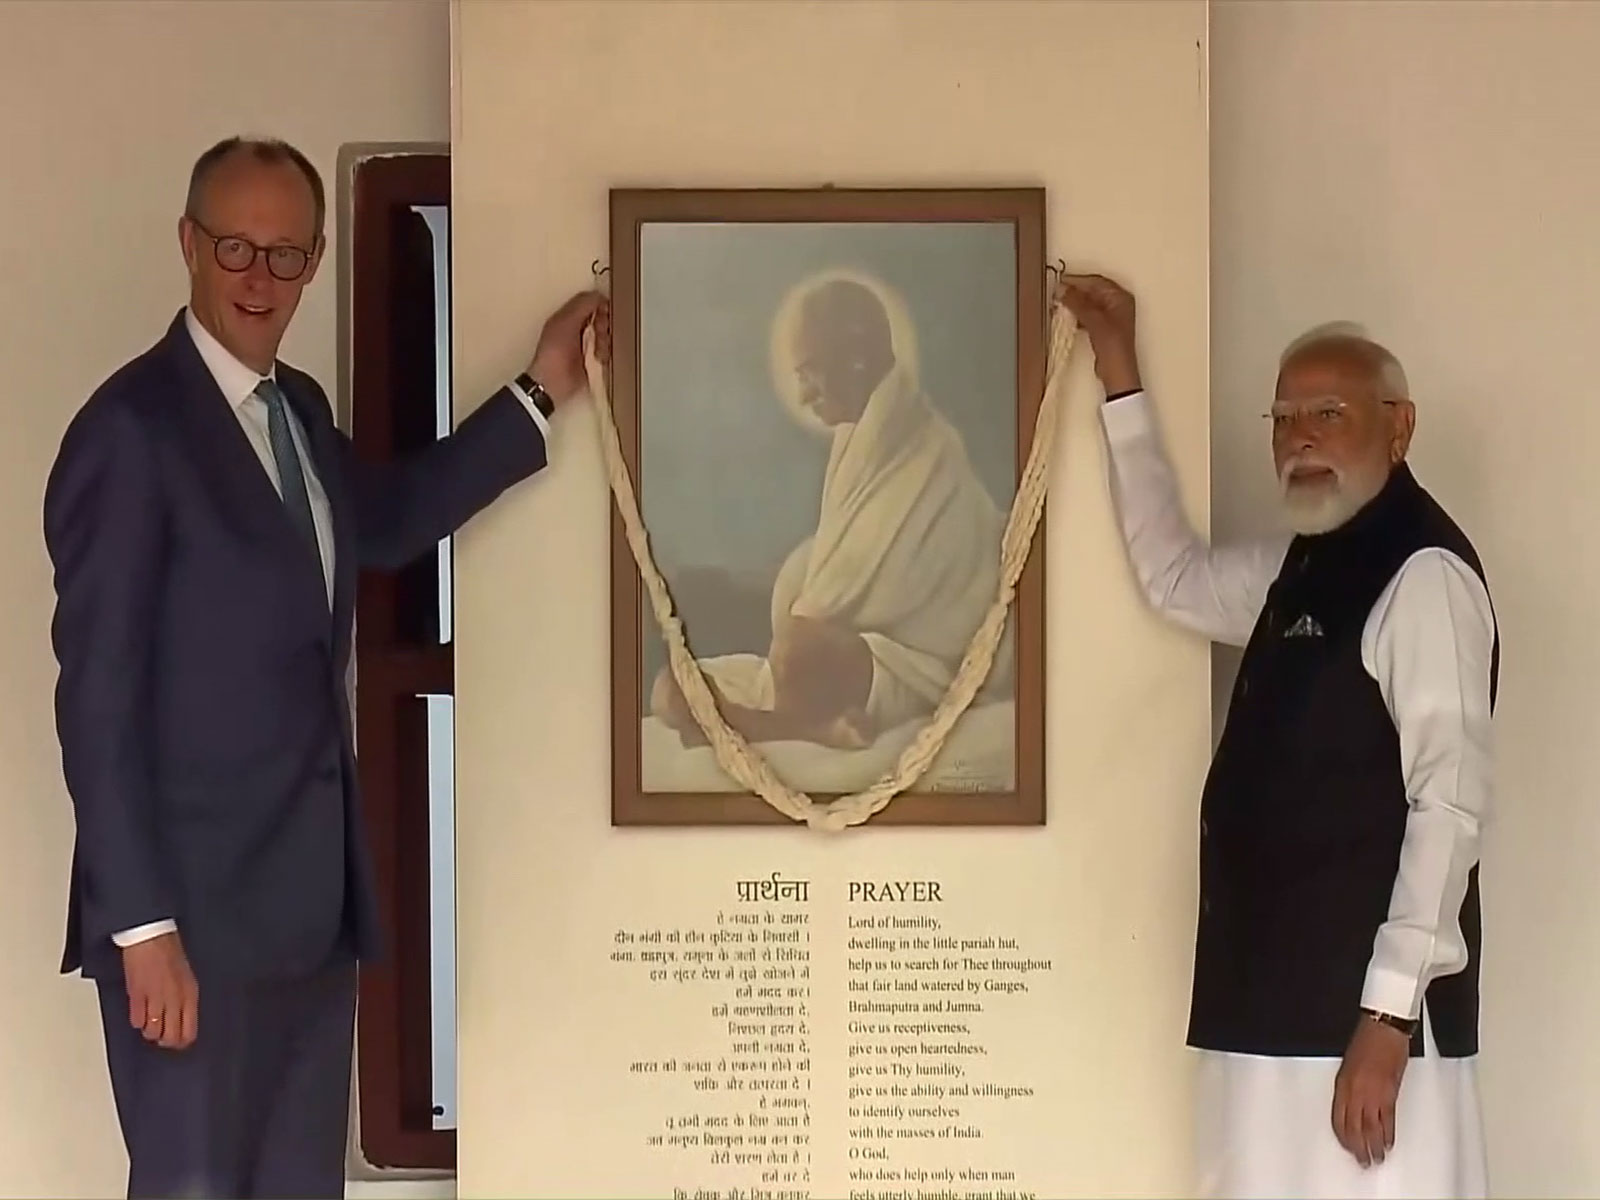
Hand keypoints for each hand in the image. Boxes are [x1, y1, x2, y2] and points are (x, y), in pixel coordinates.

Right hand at [121, 931, 198, 1050]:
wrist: (151, 937)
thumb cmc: (170, 953)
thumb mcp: (187, 977)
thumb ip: (185, 1000)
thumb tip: (181, 1020)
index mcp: (190, 994)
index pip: (189, 1030)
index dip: (182, 1041)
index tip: (178, 1043)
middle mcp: (174, 999)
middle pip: (170, 1036)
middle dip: (165, 1041)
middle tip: (162, 1037)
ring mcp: (155, 998)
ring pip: (152, 1032)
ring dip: (150, 1032)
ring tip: (150, 1024)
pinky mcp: (136, 996)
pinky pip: (136, 1021)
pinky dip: (137, 1022)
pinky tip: (140, 1014)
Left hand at [526, 290, 609, 403]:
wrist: (553, 383)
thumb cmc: (556, 352)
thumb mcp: (567, 322)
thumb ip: (582, 304)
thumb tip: (599, 295)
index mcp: (567, 315)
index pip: (590, 301)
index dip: (600, 304)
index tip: (606, 313)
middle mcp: (576, 327)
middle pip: (600, 318)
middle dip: (604, 326)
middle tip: (600, 336)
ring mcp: (584, 344)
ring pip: (606, 334)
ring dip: (606, 342)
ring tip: (599, 352)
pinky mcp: (591, 360)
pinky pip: (607, 350)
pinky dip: (606, 353)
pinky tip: (600, 359)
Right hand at [1055, 272, 1141, 394]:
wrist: (1117, 373)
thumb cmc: (1113, 347)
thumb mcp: (1094, 320)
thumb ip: (1077, 302)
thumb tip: (1062, 289)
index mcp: (1121, 297)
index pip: (1097, 281)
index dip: (1078, 281)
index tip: (1060, 282)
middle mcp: (1118, 304)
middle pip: (1093, 291)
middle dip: (1075, 292)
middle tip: (1057, 293)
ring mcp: (1111, 317)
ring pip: (1089, 303)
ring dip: (1075, 303)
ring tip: (1059, 304)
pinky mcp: (1103, 329)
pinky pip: (1088, 315)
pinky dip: (1077, 314)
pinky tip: (1067, 317)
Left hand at [1331, 1014, 1410, 1166]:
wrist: (1383, 1030)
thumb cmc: (1366, 1042)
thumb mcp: (1348, 1065)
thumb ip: (1348, 1088)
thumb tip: (1351, 1107)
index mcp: (1342, 1085)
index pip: (1338, 1120)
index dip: (1342, 1136)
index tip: (1346, 1146)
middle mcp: (1356, 1093)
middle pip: (1354, 1128)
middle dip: (1358, 1147)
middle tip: (1362, 1160)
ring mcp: (1373, 1095)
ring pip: (1371, 1129)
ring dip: (1374, 1146)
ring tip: (1376, 1158)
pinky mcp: (1390, 1094)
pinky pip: (1388, 1120)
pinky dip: (1387, 1134)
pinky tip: (1387, 1143)